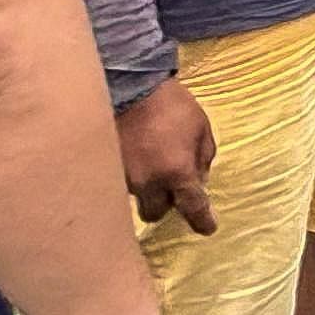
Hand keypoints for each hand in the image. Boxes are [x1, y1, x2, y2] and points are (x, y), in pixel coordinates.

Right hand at [116, 78, 216, 235]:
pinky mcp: (106, 168)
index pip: (192, 207)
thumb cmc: (172, 105)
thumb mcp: (201, 127)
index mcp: (177, 172)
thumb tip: (199, 177)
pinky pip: (120, 183)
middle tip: (171, 187)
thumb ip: (203, 156)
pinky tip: (134, 157)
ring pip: (136, 198)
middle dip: (165, 204)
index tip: (207, 228)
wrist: (130, 85)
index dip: (201, 221)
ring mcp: (123, 177)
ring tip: (149, 165)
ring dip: (146, 189)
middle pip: (156, 213)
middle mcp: (148, 182)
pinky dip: (130, 175)